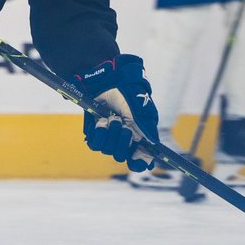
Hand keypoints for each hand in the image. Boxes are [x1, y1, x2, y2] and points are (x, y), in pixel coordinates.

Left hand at [76, 55, 158, 172]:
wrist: (110, 81)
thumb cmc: (130, 96)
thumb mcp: (144, 116)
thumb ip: (148, 137)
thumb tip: (149, 161)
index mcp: (139, 138)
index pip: (138, 161)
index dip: (137, 163)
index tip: (135, 157)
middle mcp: (123, 140)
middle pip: (121, 156)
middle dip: (122, 140)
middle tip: (123, 124)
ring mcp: (108, 137)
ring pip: (107, 150)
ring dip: (110, 133)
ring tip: (112, 118)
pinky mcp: (94, 132)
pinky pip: (94, 144)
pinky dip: (99, 133)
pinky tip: (101, 121)